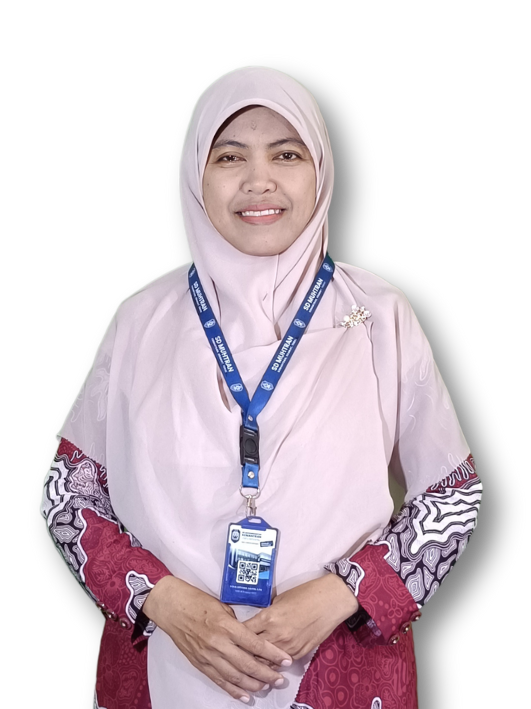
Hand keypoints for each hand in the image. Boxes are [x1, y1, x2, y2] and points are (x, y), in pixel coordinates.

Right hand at [142, 576, 292, 702]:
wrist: (170, 606)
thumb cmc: (196, 600)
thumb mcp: (221, 606)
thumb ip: (236, 622)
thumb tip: (251, 633)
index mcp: (226, 625)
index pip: (254, 643)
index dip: (272, 654)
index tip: (286, 660)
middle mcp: (218, 643)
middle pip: (247, 664)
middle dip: (267, 674)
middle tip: (280, 680)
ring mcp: (208, 656)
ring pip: (235, 676)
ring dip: (253, 684)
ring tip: (267, 687)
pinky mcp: (199, 663)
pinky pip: (219, 680)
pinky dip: (233, 690)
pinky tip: (245, 696)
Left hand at [243, 574, 358, 659]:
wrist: (331, 601)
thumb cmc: (305, 594)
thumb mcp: (280, 599)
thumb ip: (267, 613)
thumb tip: (258, 622)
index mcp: (268, 618)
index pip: (244, 632)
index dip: (235, 635)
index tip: (230, 636)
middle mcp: (276, 635)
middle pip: (251, 651)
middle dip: (242, 652)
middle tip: (236, 653)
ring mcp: (288, 647)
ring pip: (265, 662)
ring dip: (257, 663)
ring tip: (250, 664)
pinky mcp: (299, 653)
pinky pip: (281, 663)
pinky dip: (272, 664)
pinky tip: (268, 665)